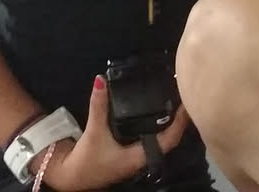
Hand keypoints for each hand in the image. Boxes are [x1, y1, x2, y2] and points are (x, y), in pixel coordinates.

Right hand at [45, 76, 189, 190]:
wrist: (71, 177)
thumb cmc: (86, 160)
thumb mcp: (94, 131)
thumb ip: (98, 106)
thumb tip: (100, 80)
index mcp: (139, 156)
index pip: (168, 140)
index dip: (180, 124)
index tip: (187, 105)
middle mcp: (141, 158)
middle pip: (168, 139)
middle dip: (177, 121)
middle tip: (184, 98)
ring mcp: (136, 157)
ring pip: (159, 139)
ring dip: (167, 124)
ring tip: (174, 102)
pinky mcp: (129, 153)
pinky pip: (149, 139)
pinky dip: (154, 126)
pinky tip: (155, 113)